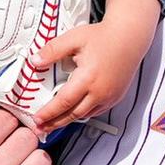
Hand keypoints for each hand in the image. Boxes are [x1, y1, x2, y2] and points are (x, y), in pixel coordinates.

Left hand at [29, 20, 148, 131]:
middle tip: (41, 128)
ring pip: (85, 115)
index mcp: (88, 78)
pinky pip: (96, 111)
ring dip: (68, 120)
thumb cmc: (104, 37)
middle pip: (73, 114)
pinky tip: (73, 112)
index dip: (48, 113)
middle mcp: (100, 91)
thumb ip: (52, 51)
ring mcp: (109, 96)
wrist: (129, 37)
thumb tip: (35, 61)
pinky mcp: (115, 97)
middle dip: (55, 123)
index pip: (63, 102)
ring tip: (54, 122)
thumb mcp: (74, 39)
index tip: (37, 119)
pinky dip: (82, 114)